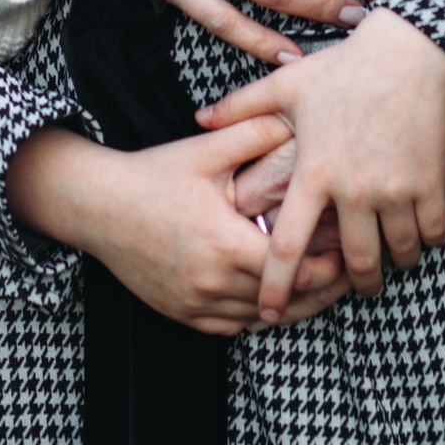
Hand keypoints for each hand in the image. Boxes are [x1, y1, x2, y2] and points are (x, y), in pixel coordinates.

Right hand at [4, 116, 347, 333]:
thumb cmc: (153, 176)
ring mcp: (195, 304)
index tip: (347, 251)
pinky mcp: (182, 314)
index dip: (327, 267)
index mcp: (224, 245)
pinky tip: (275, 296)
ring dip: (292, 307)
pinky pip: (232, 326)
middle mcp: (211, 283)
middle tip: (347, 274)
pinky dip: (258, 315)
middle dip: (321, 290)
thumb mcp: (205, 151)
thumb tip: (297, 119)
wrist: (97, 207)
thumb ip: (255, 133)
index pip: (292, 270)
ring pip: (260, 320)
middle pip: (283, 302)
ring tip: (320, 287)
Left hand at [199, 13, 444, 318]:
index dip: (276, 287)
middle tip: (356, 285)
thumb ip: (242, 107)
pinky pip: (432, 233)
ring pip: (397, 255)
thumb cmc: (345, 67)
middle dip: (355, 285)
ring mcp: (395, 189)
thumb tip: (198, 118)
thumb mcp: (289, 84)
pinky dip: (427, 240)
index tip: (269, 312)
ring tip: (391, 261)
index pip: (287, 246)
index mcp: (314, 173)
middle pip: (354, 264)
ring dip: (395, 264)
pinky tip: (421, 234)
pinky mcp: (431, 183)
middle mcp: (354, 190)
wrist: (411, 49)